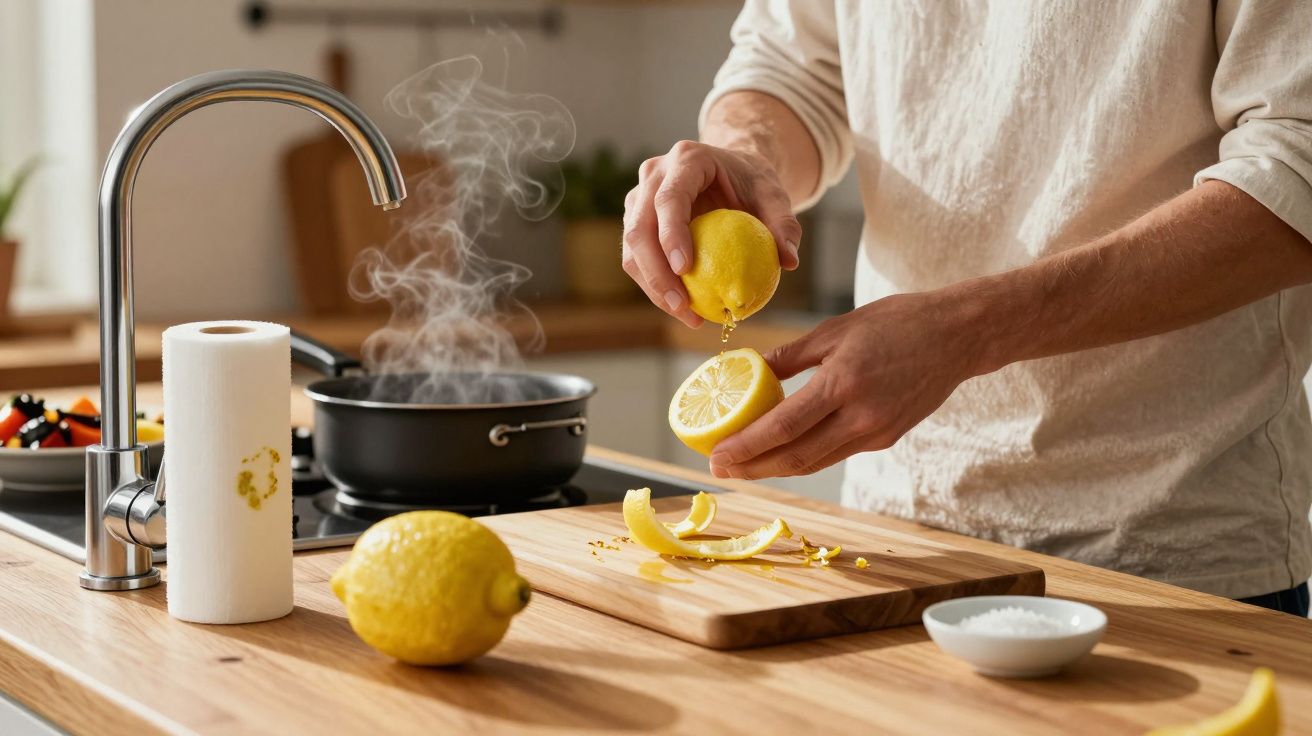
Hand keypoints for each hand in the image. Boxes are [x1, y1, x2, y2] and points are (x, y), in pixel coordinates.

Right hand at [621, 140, 801, 327]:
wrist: (732, 172)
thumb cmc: (753, 182)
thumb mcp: (774, 196)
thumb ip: (784, 224)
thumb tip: (789, 261)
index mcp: (686, 159)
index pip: (669, 198)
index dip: (671, 234)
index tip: (685, 269)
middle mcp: (654, 174)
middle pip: (640, 227)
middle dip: (656, 272)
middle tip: (683, 306)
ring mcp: (639, 197)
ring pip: (632, 247)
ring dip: (653, 286)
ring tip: (686, 314)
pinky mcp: (636, 220)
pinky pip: (637, 259)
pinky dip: (655, 286)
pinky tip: (683, 308)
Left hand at [708, 292, 984, 478]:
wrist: (958, 337)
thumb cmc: (897, 322)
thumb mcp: (836, 328)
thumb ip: (791, 356)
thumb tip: (749, 370)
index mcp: (844, 382)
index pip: (783, 426)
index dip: (746, 446)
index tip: (715, 455)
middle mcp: (861, 415)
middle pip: (795, 456)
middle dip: (752, 467)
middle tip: (718, 469)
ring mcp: (876, 431)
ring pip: (814, 461)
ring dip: (774, 468)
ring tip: (741, 467)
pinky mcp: (886, 438)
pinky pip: (835, 452)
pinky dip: (803, 455)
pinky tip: (781, 452)